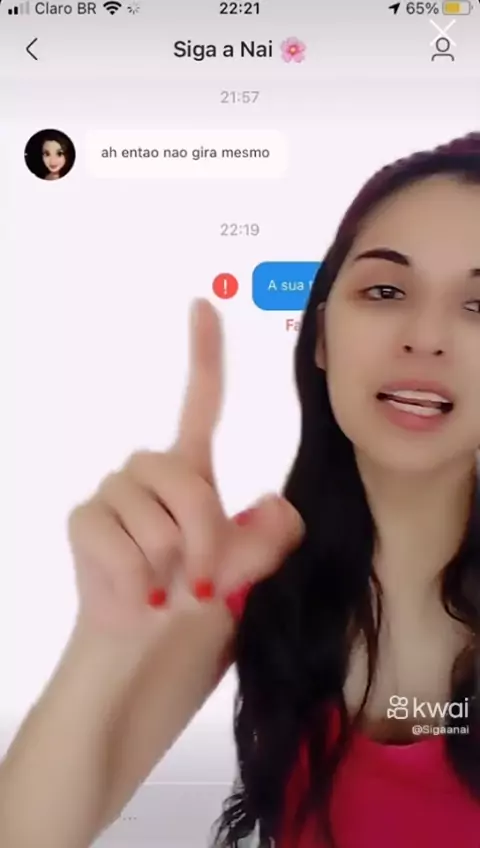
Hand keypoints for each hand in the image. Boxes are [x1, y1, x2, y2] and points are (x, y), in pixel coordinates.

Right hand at [68, 299, 303, 634]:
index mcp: (191, 484)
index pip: (199, 409)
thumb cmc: (194, 634)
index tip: (204, 306)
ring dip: (170, 559)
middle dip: (202, 529)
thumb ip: (266, 546)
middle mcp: (148, 481)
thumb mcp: (247, 588)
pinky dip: (136, 577)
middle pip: (181, 469)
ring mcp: (111, 501)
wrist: (143, 681)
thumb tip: (276, 503)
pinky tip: (136, 599)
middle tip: (205, 583)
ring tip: (167, 594)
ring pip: (149, 505)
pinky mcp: (83, 526)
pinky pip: (113, 533)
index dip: (204, 358)